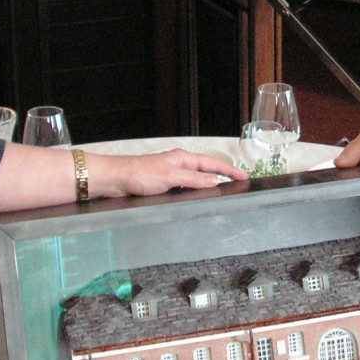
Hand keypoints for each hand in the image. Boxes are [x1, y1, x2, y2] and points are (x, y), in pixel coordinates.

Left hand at [88, 149, 245, 197]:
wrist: (116, 180)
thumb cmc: (139, 173)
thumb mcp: (171, 176)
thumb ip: (194, 180)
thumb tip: (215, 182)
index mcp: (183, 158)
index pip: (213, 164)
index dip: (230, 171)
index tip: (244, 177)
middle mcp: (179, 165)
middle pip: (207, 172)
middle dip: (223, 178)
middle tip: (238, 186)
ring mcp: (172, 176)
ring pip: (196, 182)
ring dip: (208, 187)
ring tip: (223, 195)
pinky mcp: (164, 186)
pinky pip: (186, 189)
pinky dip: (195, 194)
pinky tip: (197, 201)